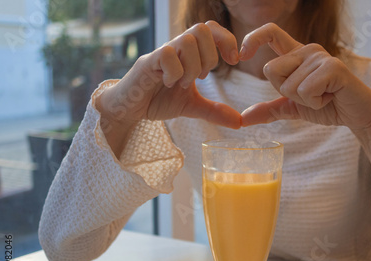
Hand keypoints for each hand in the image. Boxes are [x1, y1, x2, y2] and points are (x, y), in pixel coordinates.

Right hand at [97, 21, 241, 128]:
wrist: (130, 109)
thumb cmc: (158, 100)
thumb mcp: (192, 106)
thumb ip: (214, 111)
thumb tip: (240, 122)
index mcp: (189, 53)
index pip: (211, 28)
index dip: (227, 39)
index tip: (234, 61)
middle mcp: (176, 48)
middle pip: (202, 28)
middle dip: (210, 56)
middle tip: (202, 77)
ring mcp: (162, 53)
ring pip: (187, 40)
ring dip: (192, 66)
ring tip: (184, 83)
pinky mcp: (147, 63)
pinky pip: (167, 54)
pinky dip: (175, 72)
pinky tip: (168, 84)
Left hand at [239, 23, 370, 130]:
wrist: (357, 115)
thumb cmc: (328, 106)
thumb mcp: (293, 108)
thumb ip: (270, 109)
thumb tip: (243, 119)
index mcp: (297, 54)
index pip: (270, 32)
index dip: (253, 40)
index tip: (241, 56)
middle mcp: (308, 50)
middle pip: (270, 70)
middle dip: (285, 92)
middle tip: (310, 95)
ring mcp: (321, 57)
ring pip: (288, 85)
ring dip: (304, 101)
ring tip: (324, 96)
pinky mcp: (333, 67)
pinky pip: (305, 90)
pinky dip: (315, 103)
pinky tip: (330, 98)